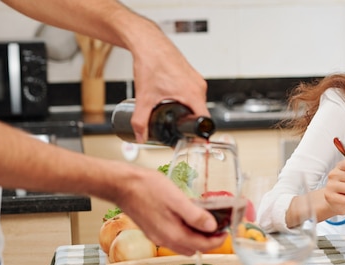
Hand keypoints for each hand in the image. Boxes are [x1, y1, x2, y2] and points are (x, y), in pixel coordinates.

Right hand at [114, 168, 225, 255]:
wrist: (121, 185)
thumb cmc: (146, 188)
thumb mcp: (176, 199)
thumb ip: (195, 215)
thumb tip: (212, 227)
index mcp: (173, 234)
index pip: (202, 246)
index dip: (217, 240)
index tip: (225, 231)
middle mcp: (165, 239)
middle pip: (194, 248)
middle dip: (208, 241)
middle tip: (217, 227)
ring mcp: (157, 236)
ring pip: (183, 245)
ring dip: (196, 238)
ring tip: (204, 222)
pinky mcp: (153, 230)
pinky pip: (174, 238)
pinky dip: (185, 233)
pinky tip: (186, 219)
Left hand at [128, 23, 209, 142]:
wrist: (148, 42)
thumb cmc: (151, 62)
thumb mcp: (144, 97)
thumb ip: (140, 120)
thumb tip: (141, 136)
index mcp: (193, 94)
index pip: (204, 121)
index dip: (199, 134)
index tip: (193, 141)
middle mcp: (199, 86)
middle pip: (200, 113)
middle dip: (189, 123)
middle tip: (176, 128)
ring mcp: (197, 80)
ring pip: (197, 103)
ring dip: (187, 110)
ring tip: (172, 112)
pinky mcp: (192, 75)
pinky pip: (194, 92)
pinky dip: (185, 99)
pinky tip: (172, 98)